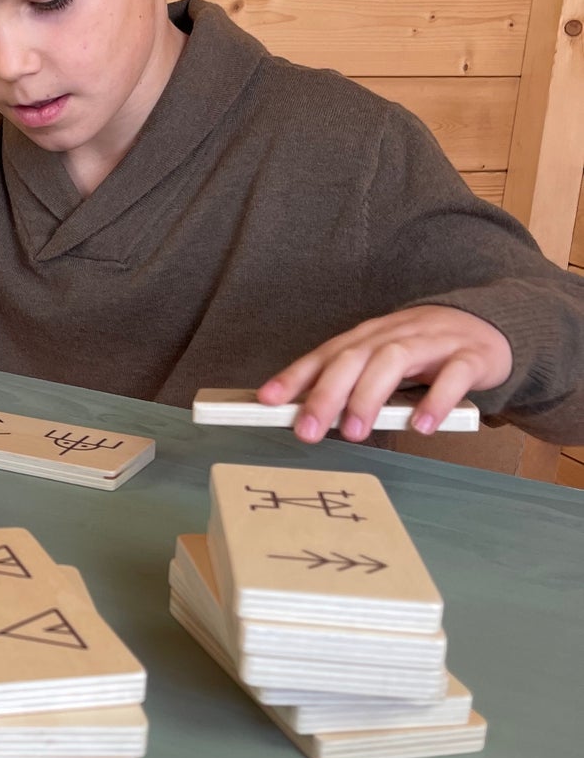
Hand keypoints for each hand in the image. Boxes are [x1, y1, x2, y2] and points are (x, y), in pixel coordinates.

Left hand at [257, 306, 511, 442]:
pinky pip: (453, 375)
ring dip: (370, 397)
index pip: (326, 354)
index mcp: (369, 337)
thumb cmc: (424, 351)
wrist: (490, 325)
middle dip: (327, 393)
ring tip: (355, 432)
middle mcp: (395, 335)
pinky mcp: (471, 356)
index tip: (267, 400)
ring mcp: (433, 342)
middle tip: (308, 431)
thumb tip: (306, 414)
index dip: (295, 376)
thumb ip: (352, 383)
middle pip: (354, 357)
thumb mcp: (383, 361)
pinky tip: (421, 426)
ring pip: (395, 360)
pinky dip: (436, 400)